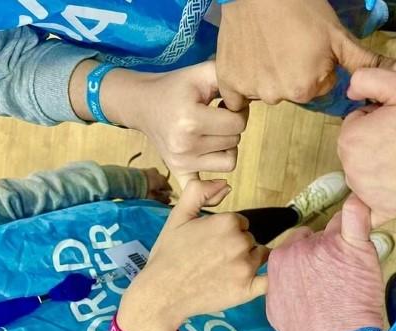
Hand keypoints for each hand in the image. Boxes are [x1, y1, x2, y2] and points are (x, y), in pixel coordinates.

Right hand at [72, 60, 248, 187]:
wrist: (142, 103)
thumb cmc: (175, 88)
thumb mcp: (201, 73)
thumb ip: (228, 78)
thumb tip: (254, 93)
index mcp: (191, 120)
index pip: (237, 123)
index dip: (238, 110)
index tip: (225, 104)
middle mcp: (185, 145)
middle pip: (234, 141)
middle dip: (232, 127)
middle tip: (217, 115)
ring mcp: (181, 162)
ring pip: (229, 162)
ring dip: (227, 146)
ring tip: (213, 132)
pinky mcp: (178, 171)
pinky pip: (203, 191)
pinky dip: (213, 191)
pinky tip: (220, 185)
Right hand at [114, 180, 268, 330]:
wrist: (162, 293)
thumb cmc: (169, 254)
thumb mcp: (179, 215)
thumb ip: (199, 192)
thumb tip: (224, 183)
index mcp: (227, 222)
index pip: (240, 223)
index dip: (227, 232)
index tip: (211, 242)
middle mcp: (240, 242)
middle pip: (249, 239)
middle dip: (236, 246)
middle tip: (213, 258)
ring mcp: (246, 267)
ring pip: (259, 257)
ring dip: (247, 261)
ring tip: (224, 272)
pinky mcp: (248, 289)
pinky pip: (270, 280)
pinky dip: (267, 278)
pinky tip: (257, 279)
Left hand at [140, 168, 171, 203]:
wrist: (126, 180)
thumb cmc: (142, 191)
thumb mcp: (153, 198)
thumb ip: (162, 199)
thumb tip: (169, 199)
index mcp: (163, 180)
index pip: (169, 188)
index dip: (167, 195)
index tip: (163, 200)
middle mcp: (158, 173)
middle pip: (161, 182)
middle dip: (159, 188)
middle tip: (154, 196)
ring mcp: (149, 170)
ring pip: (154, 178)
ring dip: (152, 184)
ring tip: (146, 191)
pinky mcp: (141, 169)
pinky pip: (147, 176)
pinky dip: (146, 180)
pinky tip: (141, 186)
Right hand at [216, 0, 395, 110]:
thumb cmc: (301, 8)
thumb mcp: (339, 36)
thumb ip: (370, 61)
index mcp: (308, 88)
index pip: (317, 89)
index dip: (314, 67)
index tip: (305, 48)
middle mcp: (280, 95)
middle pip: (292, 91)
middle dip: (292, 73)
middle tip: (286, 45)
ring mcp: (252, 90)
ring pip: (267, 90)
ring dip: (267, 75)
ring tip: (267, 47)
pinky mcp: (229, 82)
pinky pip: (238, 95)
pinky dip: (243, 82)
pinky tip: (249, 59)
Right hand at [267, 195, 391, 330]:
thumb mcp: (278, 309)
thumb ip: (280, 286)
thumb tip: (284, 283)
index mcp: (279, 261)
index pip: (295, 243)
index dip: (309, 254)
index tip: (319, 267)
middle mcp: (298, 248)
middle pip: (315, 236)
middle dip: (325, 248)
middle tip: (338, 271)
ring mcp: (325, 245)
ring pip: (336, 230)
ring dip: (344, 241)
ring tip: (354, 266)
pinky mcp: (352, 247)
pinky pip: (355, 216)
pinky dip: (359, 211)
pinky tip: (362, 207)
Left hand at [338, 69, 395, 225]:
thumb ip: (366, 78)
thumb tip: (349, 90)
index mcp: (350, 138)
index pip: (355, 120)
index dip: (375, 116)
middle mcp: (350, 168)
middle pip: (356, 146)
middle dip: (374, 139)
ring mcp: (364, 192)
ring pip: (363, 169)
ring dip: (377, 163)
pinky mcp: (380, 209)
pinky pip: (365, 209)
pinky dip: (368, 207)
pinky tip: (377, 201)